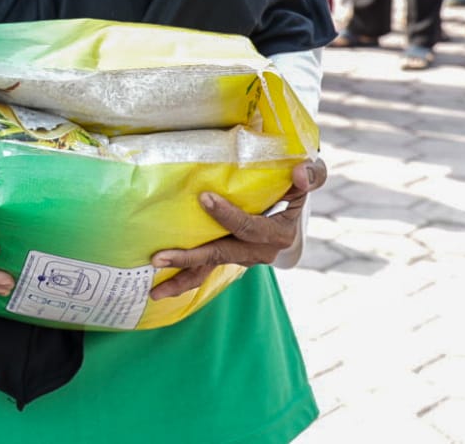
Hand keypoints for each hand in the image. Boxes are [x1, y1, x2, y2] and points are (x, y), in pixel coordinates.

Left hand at [149, 157, 326, 299]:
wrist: (292, 208)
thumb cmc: (296, 186)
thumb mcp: (310, 177)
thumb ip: (311, 174)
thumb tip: (298, 173)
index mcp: (278, 233)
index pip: (249, 228)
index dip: (227, 215)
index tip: (204, 197)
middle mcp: (259, 251)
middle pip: (221, 254)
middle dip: (189, 257)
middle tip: (159, 257)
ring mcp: (240, 257)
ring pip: (209, 269)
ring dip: (181, 279)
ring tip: (153, 291)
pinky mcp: (226, 255)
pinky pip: (204, 270)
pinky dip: (183, 278)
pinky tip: (159, 287)